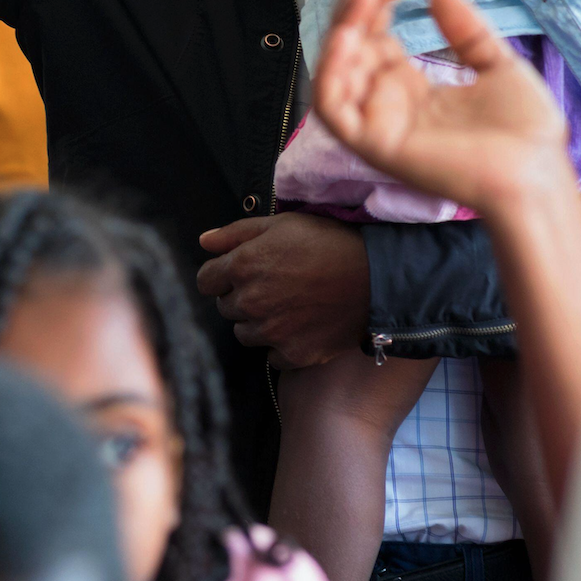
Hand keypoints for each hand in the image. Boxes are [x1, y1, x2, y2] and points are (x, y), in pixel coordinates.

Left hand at [196, 212, 368, 367]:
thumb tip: (204, 241)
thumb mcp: (281, 224)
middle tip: (274, 286)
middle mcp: (250, 303)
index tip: (241, 272)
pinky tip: (303, 327)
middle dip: (242, 297)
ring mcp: (271, 332)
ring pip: (245, 334)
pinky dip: (283, 345)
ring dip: (259, 323)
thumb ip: (236, 233)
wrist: (377, 278)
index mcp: (242, 267)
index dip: (222, 275)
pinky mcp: (293, 355)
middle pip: (226, 308)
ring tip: (289, 306)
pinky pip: (273, 356)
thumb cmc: (329, 243)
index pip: (206, 281)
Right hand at [312, 0, 568, 214]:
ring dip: (341, 25)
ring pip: (335, 69)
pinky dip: (329, 73)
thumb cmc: (525, 132)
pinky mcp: (374, 144)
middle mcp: (386, 102)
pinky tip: (348, 37)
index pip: (376, 34)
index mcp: (410, 86)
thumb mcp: (498, 65)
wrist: (539, 173)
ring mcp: (378, 122)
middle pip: (351, 43)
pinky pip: (332, 109)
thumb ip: (466, 32)